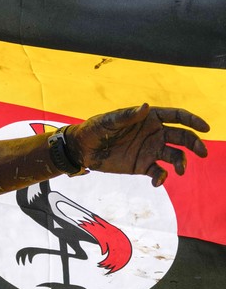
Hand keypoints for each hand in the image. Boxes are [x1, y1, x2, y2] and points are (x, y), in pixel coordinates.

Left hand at [67, 104, 209, 185]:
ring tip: (179, 170)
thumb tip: (146, 107)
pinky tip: (156, 181)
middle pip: (182, 137)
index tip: (205, 128)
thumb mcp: (109, 121)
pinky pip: (159, 172)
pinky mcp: (143, 165)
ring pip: (175, 155)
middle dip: (195, 143)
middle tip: (202, 153)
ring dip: (181, 162)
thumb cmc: (95, 128)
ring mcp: (150, 150)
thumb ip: (128, 116)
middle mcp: (154, 133)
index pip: (176, 117)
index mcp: (149, 118)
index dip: (193, 120)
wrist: (83, 149)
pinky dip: (161, 177)